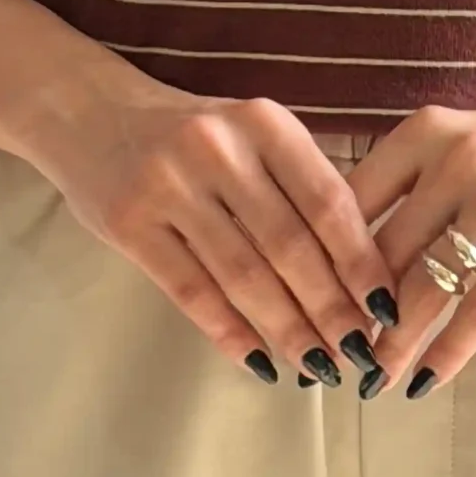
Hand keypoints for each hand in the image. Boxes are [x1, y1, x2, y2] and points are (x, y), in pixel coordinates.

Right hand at [23, 78, 403, 387]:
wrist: (88, 110)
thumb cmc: (192, 135)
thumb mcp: (252, 136)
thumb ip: (300, 186)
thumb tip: (361, 276)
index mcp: (263, 123)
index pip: (327, 202)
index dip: (362, 262)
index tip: (387, 309)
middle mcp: (218, 149)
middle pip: (290, 245)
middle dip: (331, 308)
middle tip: (359, 353)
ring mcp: (168, 185)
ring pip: (243, 275)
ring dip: (287, 329)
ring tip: (318, 366)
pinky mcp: (128, 222)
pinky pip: (190, 291)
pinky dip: (230, 332)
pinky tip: (259, 362)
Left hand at [343, 41, 475, 394]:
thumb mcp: (465, 141)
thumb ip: (410, 183)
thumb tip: (341, 254)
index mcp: (427, 132)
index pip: (350, 203)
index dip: (318, 261)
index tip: (300, 305)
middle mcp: (459, 160)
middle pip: (382, 253)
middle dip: (349, 312)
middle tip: (327, 354)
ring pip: (426, 287)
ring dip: (392, 343)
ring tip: (370, 379)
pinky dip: (448, 351)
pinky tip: (425, 381)